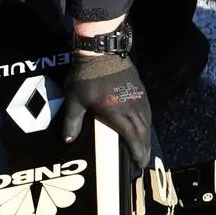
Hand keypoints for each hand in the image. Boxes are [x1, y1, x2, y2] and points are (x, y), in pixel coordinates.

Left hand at [62, 50, 151, 168]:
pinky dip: (147, 123)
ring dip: (147, 137)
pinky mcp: (140, 89)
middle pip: (142, 132)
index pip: (132, 137)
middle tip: (143, 162)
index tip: (139, 163)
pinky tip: (144, 127)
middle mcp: (132, 107)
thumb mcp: (75, 100)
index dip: (137, 151)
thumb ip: (72, 121)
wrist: (101, 51)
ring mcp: (138, 97)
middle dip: (144, 149)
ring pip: (147, 122)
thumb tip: (68, 140)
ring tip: (144, 148)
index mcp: (117, 113)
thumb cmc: (87, 77)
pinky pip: (147, 111)